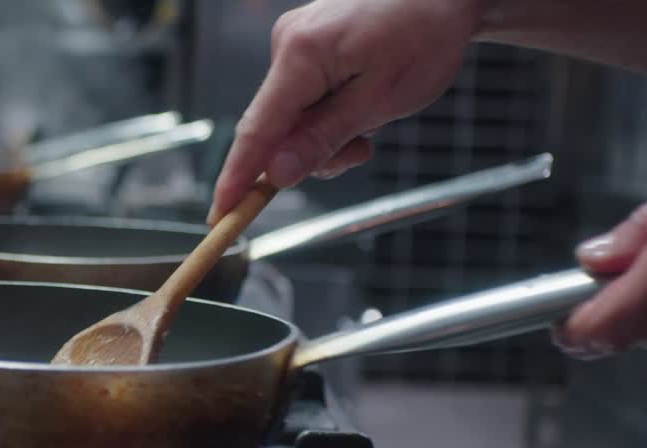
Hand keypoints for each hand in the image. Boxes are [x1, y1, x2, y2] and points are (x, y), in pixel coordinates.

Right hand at [208, 0, 481, 223]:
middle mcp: (287, 44)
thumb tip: (278, 175)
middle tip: (361, 151)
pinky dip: (329, 113)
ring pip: (293, 117)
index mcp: (301, 54)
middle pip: (276, 128)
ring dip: (327, 133)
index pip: (257, 129)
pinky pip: (304, 98)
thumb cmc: (425, 34)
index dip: (238, 177)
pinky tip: (361, 102)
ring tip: (372, 120)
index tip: (222, 214)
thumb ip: (323, 139)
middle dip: (311, 152)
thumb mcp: (380, 99)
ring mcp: (295, 43)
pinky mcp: (306, 46)